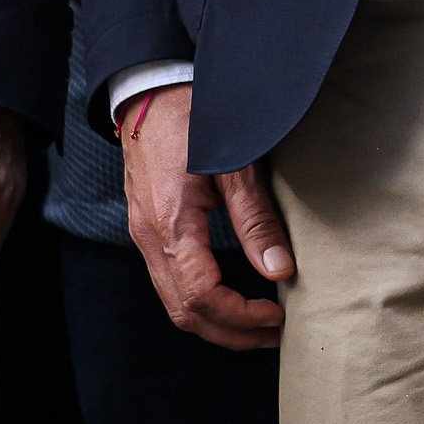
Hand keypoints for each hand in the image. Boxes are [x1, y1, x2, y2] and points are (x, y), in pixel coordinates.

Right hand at [121, 85, 292, 351]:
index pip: (202, 297)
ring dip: (216, 320)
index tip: (278, 317)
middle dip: (231, 332)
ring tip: (260, 322)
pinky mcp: (147, 229)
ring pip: (174, 301)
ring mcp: (144, 237)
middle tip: (275, 333)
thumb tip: (280, 269)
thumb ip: (255, 218)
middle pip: (185, 311)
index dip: (241, 317)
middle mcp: (150, 240)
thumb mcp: (235, 164)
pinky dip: (201, 299)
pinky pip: (170, 281)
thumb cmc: (196, 118)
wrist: (151, 89)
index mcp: (170, 226)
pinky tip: (233, 293)